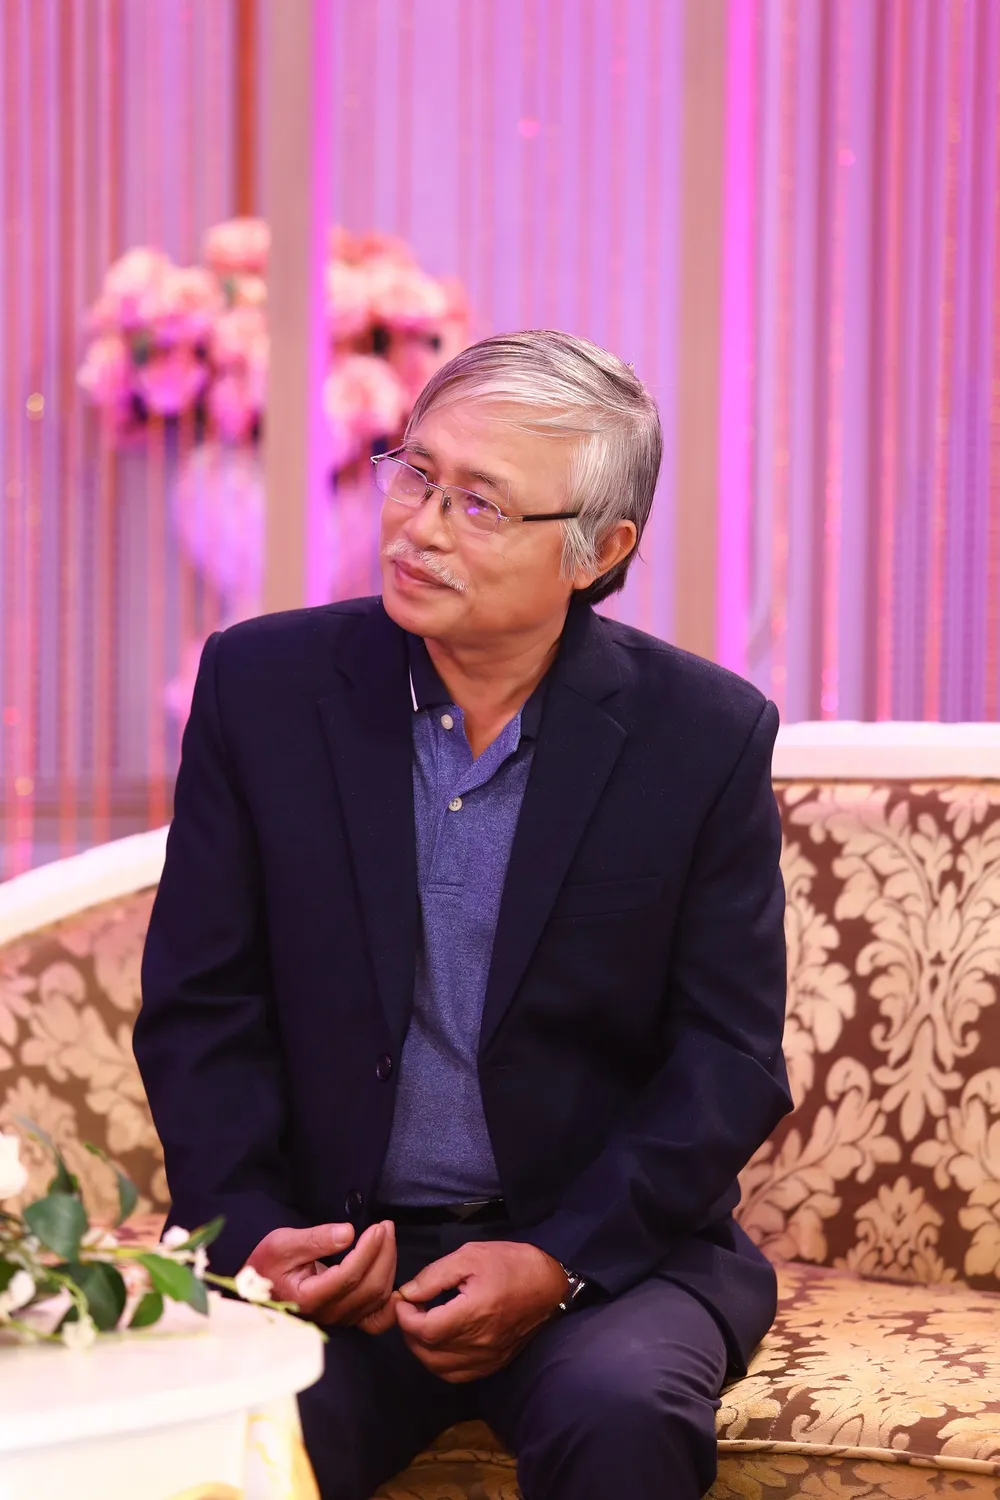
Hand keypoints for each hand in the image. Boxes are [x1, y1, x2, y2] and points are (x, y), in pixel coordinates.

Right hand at [247, 1220, 399, 1333]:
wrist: (259, 1289)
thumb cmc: (268, 1265)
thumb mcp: (283, 1244)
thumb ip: (315, 1239)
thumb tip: (348, 1233)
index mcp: (308, 1297)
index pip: (348, 1275)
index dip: (368, 1251)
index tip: (377, 1227)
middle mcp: (327, 1314)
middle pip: (369, 1287)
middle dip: (383, 1254)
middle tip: (386, 1226)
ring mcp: (339, 1319)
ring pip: (376, 1298)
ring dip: (388, 1266)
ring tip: (387, 1238)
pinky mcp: (346, 1318)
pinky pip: (376, 1315)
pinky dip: (390, 1299)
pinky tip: (395, 1279)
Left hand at [395, 1240, 567, 1381]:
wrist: (549, 1283)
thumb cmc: (510, 1263)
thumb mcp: (470, 1255)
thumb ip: (434, 1276)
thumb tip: (407, 1294)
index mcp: (475, 1312)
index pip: (426, 1329)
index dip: (405, 1317)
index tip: (403, 1300)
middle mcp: (481, 1342)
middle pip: (429, 1351)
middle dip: (409, 1331)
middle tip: (409, 1310)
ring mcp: (488, 1357)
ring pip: (440, 1368)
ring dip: (422, 1350)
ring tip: (421, 1325)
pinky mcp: (494, 1363)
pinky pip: (458, 1375)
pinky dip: (440, 1364)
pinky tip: (439, 1344)